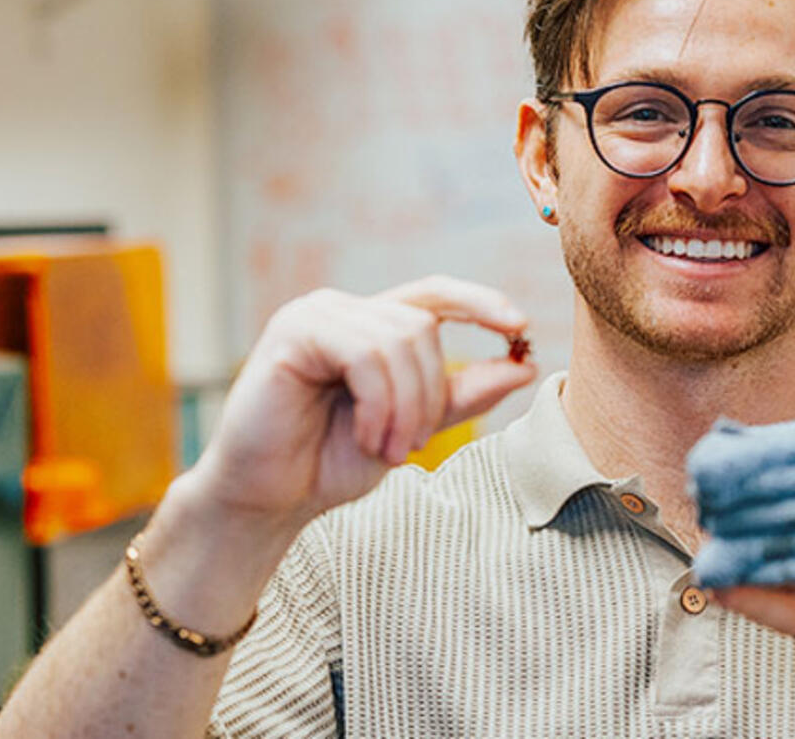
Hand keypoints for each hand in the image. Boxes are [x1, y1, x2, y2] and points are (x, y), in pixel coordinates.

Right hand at [189, 276, 536, 531]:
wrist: (269, 500)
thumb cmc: (330, 462)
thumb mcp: (413, 427)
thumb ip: (461, 395)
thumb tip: (525, 364)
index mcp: (370, 325)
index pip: (435, 295)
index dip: (480, 303)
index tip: (521, 327)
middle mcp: (342, 311)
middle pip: (422, 328)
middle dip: (431, 394)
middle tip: (414, 449)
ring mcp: (314, 315)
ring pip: (398, 340)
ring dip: (406, 407)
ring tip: (390, 450)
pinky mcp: (292, 333)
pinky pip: (365, 355)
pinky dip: (380, 404)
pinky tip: (369, 438)